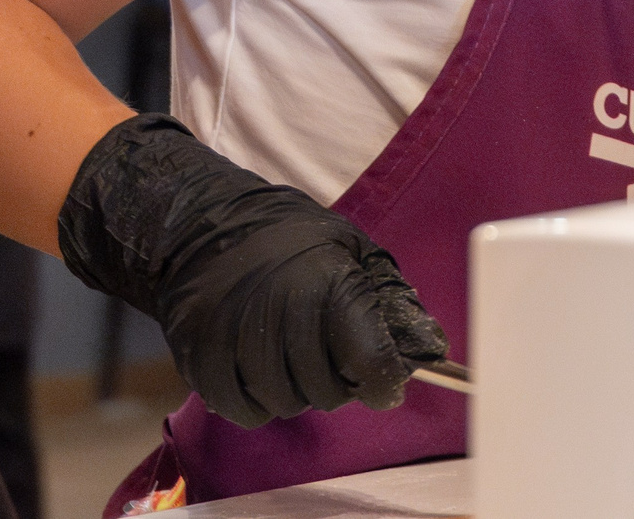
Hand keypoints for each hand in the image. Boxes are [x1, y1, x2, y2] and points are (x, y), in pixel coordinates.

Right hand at [58, 116, 448, 427]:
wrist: (204, 224)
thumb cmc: (289, 238)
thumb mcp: (352, 251)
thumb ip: (391, 302)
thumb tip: (432, 350)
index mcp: (326, 282)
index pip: (368, 359)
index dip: (382, 381)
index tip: (384, 384)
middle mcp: (280, 312)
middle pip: (326, 390)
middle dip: (339, 384)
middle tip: (333, 361)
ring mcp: (235, 336)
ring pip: (285, 403)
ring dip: (299, 392)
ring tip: (296, 360)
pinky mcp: (200, 357)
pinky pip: (243, 410)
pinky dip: (259, 402)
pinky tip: (264, 374)